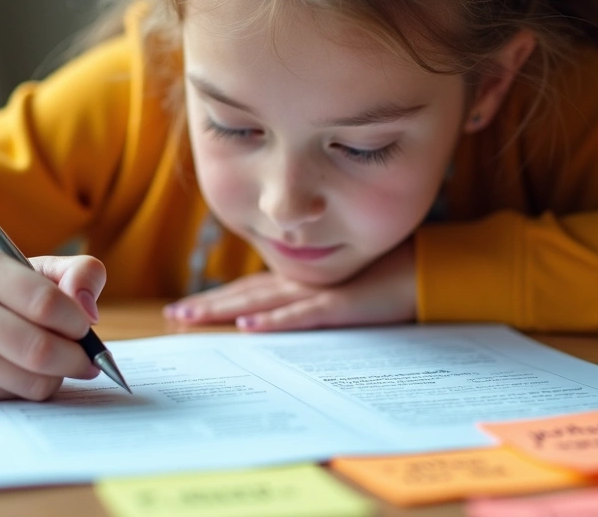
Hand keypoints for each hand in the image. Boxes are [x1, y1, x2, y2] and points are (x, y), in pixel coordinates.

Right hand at [0, 245, 105, 401]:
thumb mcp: (28, 263)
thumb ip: (77, 273)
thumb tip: (91, 312)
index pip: (45, 302)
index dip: (77, 321)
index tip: (86, 326)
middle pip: (39, 350)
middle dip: (77, 358)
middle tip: (89, 358)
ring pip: (29, 381)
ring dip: (57, 376)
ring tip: (58, 361)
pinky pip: (10, 395)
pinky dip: (29, 386)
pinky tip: (23, 368)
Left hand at [162, 240, 418, 330]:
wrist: (425, 272)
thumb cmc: (383, 282)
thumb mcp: (339, 295)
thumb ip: (311, 303)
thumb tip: (278, 318)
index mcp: (299, 282)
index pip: (248, 291)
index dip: (215, 299)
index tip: (184, 309)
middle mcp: (301, 283)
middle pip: (244, 295)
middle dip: (206, 305)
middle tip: (172, 315)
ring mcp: (317, 293)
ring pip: (261, 303)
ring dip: (224, 310)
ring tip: (192, 317)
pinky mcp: (339, 306)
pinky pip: (300, 316)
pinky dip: (272, 321)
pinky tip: (248, 326)